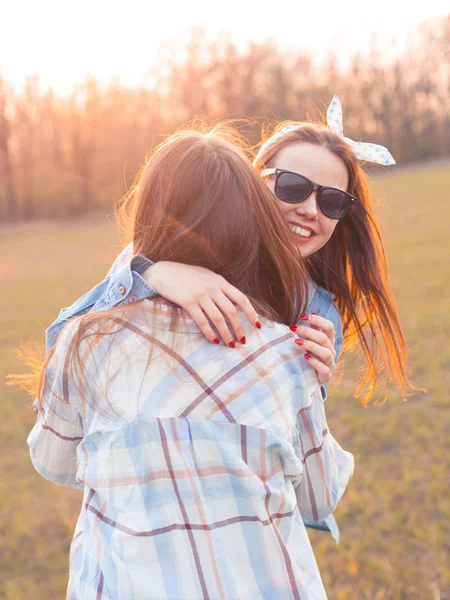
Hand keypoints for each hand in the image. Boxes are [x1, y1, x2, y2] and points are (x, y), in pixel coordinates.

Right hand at [143, 262, 260, 345]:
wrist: (164, 272)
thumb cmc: (185, 275)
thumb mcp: (206, 276)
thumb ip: (219, 287)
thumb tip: (233, 301)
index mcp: (220, 281)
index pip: (241, 299)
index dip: (251, 313)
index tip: (258, 326)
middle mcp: (213, 288)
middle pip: (231, 312)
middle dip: (239, 328)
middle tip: (242, 341)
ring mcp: (201, 295)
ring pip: (219, 319)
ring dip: (226, 334)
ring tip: (231, 344)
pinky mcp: (188, 302)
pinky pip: (202, 321)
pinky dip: (210, 332)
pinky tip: (214, 340)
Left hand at [290, 314, 336, 384]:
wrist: (314, 377)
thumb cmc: (313, 356)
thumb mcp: (313, 342)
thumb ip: (314, 329)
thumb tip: (312, 312)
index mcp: (329, 341)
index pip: (329, 327)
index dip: (318, 320)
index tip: (303, 316)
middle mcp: (331, 351)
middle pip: (324, 338)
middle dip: (308, 331)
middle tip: (293, 328)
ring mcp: (330, 363)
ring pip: (325, 353)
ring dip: (311, 345)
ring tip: (297, 342)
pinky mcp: (326, 375)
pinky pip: (324, 368)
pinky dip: (315, 362)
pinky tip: (305, 357)